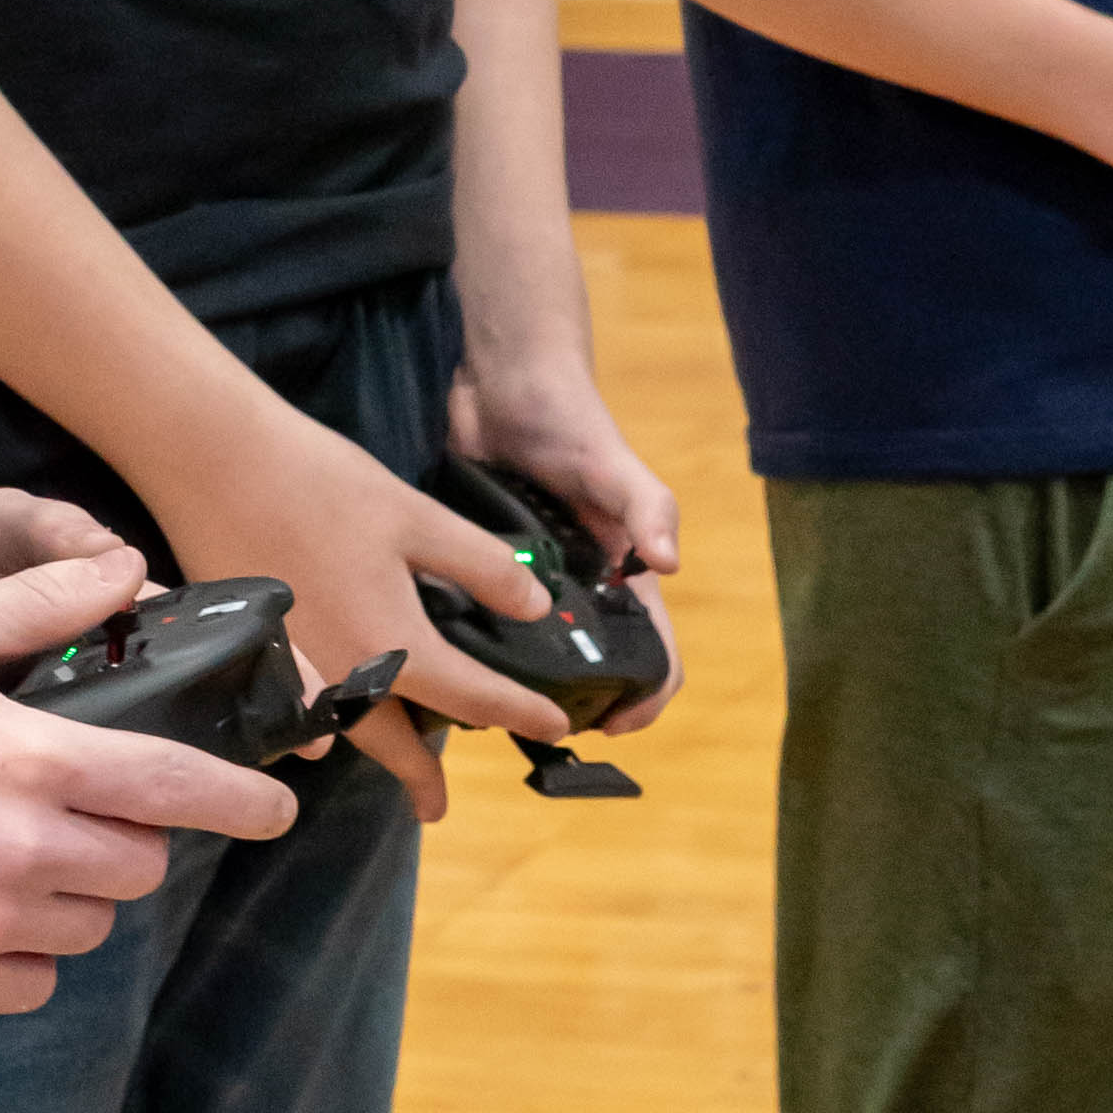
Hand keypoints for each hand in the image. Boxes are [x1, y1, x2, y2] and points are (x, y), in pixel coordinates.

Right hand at [0, 552, 296, 1013]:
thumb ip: (38, 604)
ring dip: (73, 894)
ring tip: (7, 854)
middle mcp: (17, 850)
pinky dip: (22, 954)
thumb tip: (128, 570)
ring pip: (89, 926)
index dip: (241, 801)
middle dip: (127, 838)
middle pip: (139, 866)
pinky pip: (32, 983)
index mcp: (27, 760)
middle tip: (74, 812)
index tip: (276, 810)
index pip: (173, 786)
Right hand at [151, 381, 567, 827]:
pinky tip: (337, 705)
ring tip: (396, 760)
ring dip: (375, 750)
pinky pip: (307, 708)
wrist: (214, 465)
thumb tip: (535, 607)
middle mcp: (341, 677)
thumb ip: (482, 567)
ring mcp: (292, 671)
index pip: (472, 698)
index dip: (520, 713)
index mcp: (392, 647)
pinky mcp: (258, 653)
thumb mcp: (419, 518)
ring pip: (346, 730)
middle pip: (391, 744)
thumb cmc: (321, 485)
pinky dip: (332, 720)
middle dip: (418, 778)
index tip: (554, 728)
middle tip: (436, 809)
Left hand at [449, 356, 684, 736]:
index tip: (613, 726)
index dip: (646, 694)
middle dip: (578, 705)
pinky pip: (478, 622)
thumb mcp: (612, 463)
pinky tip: (442, 670)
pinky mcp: (481, 569)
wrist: (500, 379)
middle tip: (542, 734)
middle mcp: (579, 584)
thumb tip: (669, 566)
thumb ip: (646, 507)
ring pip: (531, 653)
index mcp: (623, 570)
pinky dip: (470, 649)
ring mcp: (530, 581)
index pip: (652, 649)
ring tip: (489, 715)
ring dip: (520, 686)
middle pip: (589, 664)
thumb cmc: (570, 416)